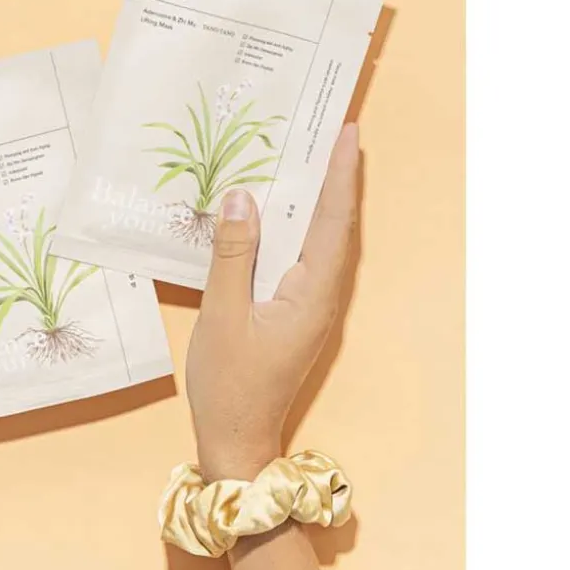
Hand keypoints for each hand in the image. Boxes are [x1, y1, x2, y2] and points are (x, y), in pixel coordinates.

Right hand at [186, 124, 359, 481]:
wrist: (236, 438)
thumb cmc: (229, 383)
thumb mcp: (222, 314)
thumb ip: (232, 255)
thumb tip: (243, 198)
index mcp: (312, 294)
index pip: (333, 222)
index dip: (340, 175)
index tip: (347, 132)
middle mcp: (321, 296)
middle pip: (336, 226)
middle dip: (335, 178)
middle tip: (330, 132)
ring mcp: (310, 306)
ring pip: (321, 242)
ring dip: (319, 200)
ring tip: (310, 159)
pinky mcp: (295, 312)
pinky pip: (302, 259)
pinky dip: (298, 228)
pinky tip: (278, 214)